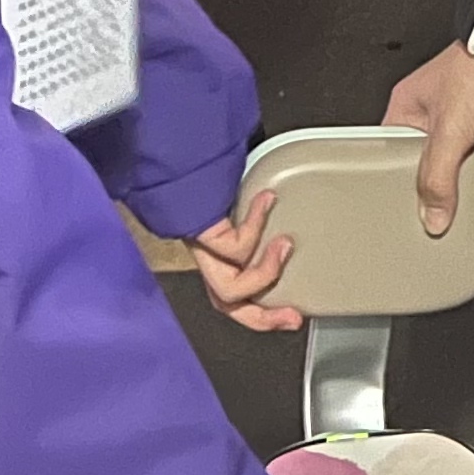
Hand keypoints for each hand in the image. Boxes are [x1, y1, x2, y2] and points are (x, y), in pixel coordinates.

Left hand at [189, 187, 298, 333]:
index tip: (293, 315)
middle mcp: (203, 258)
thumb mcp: (238, 205)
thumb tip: (289, 218)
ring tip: (284, 245)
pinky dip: (257, 223)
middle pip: (229, 304)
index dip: (261, 314)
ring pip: (229, 288)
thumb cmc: (208, 175)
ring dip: (265, 272)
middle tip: (293, 316)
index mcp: (213, 256)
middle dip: (264, 317)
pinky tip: (266, 200)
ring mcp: (199, 249)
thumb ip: (256, 220)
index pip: (232, 299)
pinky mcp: (199, 235)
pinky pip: (234, 247)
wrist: (179, 157)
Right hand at [385, 40, 473, 238]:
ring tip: (473, 225)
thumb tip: (432, 216)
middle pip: (432, 167)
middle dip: (440, 195)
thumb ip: (438, 176)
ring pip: (465, 167)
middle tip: (442, 225)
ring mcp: (466, 121)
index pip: (394, 158)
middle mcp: (433, 116)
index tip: (407, 214)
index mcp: (407, 111)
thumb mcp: (449, 130)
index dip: (399, 186)